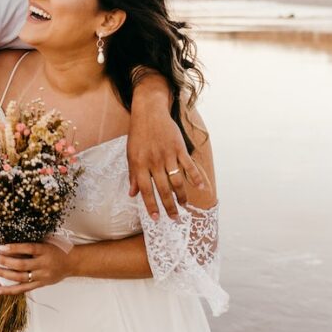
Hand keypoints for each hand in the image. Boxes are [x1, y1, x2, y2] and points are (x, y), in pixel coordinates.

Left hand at [0, 242, 73, 295]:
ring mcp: (41, 276)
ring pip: (19, 277)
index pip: (28, 248)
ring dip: (2, 273)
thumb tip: (8, 246)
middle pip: (21, 265)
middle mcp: (43, 264)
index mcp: (45, 250)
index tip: (0, 246)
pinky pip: (22, 289)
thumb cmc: (57, 250)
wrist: (72, 263)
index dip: (13, 248)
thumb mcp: (46, 243)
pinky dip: (8, 290)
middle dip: (4, 261)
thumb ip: (30, 245)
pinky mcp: (40, 285)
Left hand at [128, 87, 202, 220]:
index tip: (156, 218)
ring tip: (184, 205)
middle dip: (169, 206)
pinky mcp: (179, 148)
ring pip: (177, 180)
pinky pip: (189, 165)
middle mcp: (154, 162)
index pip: (145, 190)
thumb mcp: (131, 155)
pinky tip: (201, 188)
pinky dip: (196, 177)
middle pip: (163, 189)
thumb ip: (132, 175)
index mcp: (140, 164)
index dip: (151, 205)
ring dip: (181, 195)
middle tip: (174, 218)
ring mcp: (168, 155)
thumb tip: (132, 194)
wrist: (149, 113)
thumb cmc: (138, 135)